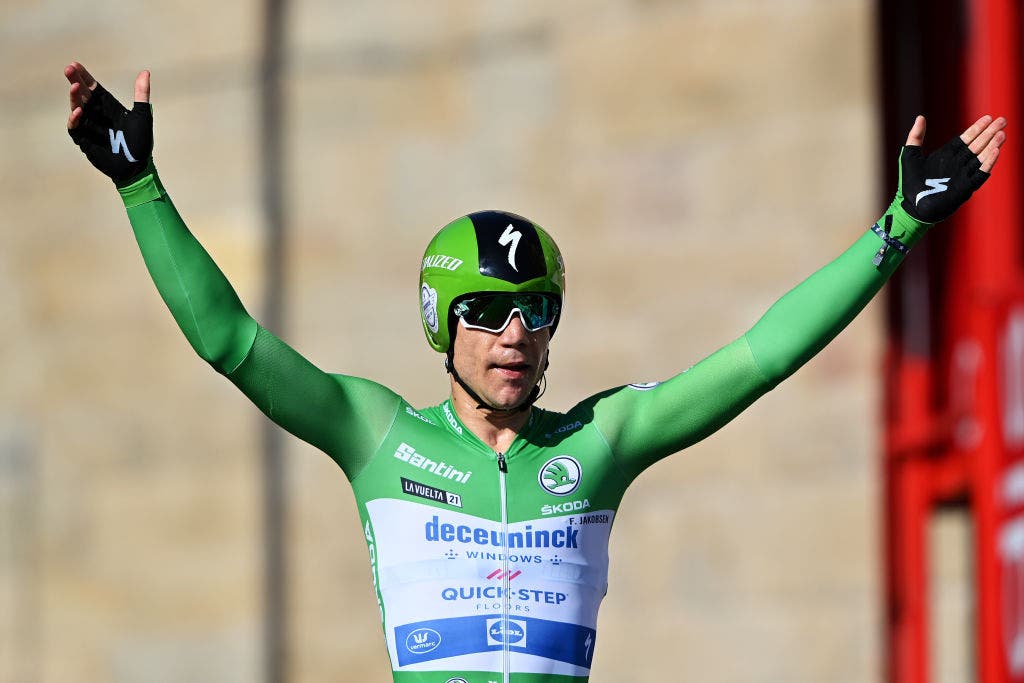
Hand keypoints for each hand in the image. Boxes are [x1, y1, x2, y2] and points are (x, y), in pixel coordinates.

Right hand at [65, 62, 152, 183]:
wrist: (137, 167)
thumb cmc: (140, 142)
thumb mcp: (142, 115)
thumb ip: (141, 94)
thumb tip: (145, 72)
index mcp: (109, 106)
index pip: (93, 87)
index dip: (84, 76)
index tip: (75, 65)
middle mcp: (97, 114)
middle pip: (82, 94)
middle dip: (75, 81)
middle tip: (68, 69)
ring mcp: (89, 126)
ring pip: (76, 108)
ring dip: (74, 97)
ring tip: (74, 87)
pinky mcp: (84, 139)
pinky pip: (75, 127)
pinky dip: (74, 119)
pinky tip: (78, 111)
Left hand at [898, 114, 1006, 223]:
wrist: (911, 207)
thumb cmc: (908, 184)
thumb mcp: (909, 156)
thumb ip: (916, 136)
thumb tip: (920, 117)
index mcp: (946, 155)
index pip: (965, 138)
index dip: (977, 128)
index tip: (988, 117)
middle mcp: (957, 163)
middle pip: (977, 145)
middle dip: (989, 133)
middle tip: (1003, 120)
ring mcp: (962, 175)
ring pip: (981, 157)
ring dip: (992, 145)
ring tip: (1002, 134)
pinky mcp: (965, 187)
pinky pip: (980, 174)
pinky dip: (987, 163)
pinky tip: (996, 152)